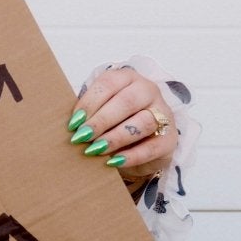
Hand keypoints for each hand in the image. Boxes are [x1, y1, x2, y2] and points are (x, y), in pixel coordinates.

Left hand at [71, 67, 177, 187]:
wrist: (141, 146)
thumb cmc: (115, 124)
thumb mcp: (101, 112)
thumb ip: (88, 114)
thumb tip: (70, 126)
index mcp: (128, 78)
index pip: (110, 83)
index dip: (90, 102)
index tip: (73, 123)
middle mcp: (148, 91)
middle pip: (127, 101)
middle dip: (101, 121)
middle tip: (81, 137)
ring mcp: (163, 113)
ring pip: (143, 122)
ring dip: (115, 138)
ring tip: (95, 150)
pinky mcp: (169, 139)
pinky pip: (152, 147)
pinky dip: (132, 156)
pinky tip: (113, 162)